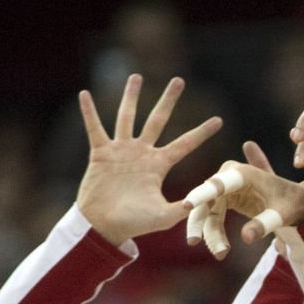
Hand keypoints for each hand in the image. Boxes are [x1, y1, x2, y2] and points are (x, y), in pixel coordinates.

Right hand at [75, 75, 221, 246]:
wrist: (104, 226)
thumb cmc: (134, 223)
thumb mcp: (162, 217)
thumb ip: (181, 209)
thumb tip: (198, 204)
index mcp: (159, 165)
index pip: (185, 144)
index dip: (201, 133)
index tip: (219, 120)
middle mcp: (142, 153)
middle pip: (158, 120)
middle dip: (168, 100)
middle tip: (179, 80)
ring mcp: (121, 151)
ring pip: (127, 117)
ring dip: (131, 97)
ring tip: (136, 76)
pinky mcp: (101, 153)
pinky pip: (94, 128)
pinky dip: (89, 112)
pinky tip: (84, 94)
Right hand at [183, 142, 303, 258]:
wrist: (300, 204)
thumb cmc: (294, 204)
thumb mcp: (283, 215)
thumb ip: (265, 224)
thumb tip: (246, 238)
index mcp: (245, 173)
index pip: (218, 183)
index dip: (202, 194)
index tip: (187, 205)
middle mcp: (230, 175)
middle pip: (206, 200)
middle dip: (200, 222)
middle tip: (193, 242)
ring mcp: (226, 187)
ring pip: (207, 212)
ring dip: (210, 234)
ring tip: (221, 254)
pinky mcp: (226, 199)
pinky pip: (213, 217)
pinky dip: (214, 234)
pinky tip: (221, 250)